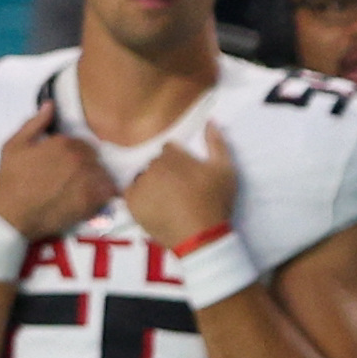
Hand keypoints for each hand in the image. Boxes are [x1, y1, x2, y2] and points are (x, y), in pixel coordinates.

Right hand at [0, 104, 115, 240]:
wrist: (14, 213)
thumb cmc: (12, 178)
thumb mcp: (15, 145)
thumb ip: (35, 123)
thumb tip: (50, 104)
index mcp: (64, 143)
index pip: (83, 143)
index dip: (75, 153)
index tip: (66, 162)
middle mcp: (81, 159)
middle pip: (95, 158)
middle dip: (86, 165)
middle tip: (73, 177)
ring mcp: (90, 180)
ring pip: (104, 173)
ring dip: (97, 178)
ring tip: (81, 187)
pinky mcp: (95, 201)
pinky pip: (111, 191)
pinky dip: (106, 193)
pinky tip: (95, 197)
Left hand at [121, 123, 236, 251]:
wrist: (201, 237)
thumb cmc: (215, 202)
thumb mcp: (225, 171)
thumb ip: (217, 144)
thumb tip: (210, 120)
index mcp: (172, 156)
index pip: (169, 150)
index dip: (179, 161)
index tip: (188, 175)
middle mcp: (151, 166)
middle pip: (155, 164)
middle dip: (165, 173)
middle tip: (179, 191)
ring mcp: (140, 184)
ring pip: (143, 178)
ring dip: (152, 185)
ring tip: (167, 203)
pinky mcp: (132, 203)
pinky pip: (131, 194)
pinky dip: (140, 199)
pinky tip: (155, 208)